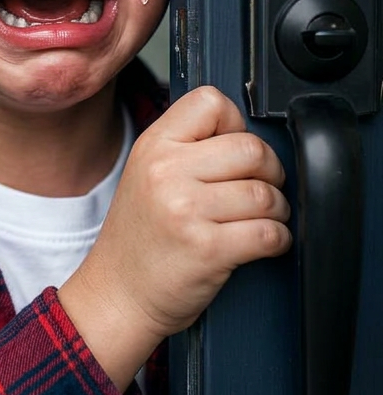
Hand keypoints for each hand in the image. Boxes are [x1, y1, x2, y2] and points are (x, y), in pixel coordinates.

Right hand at [58, 86, 290, 390]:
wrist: (116, 293)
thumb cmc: (138, 236)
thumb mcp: (145, 173)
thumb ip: (186, 147)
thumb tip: (244, 135)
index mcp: (153, 146)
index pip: (211, 101)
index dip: (235, 124)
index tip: (233, 151)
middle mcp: (166, 171)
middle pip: (251, 147)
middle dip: (269, 171)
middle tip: (259, 188)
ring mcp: (185, 210)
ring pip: (266, 193)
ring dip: (276, 210)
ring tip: (259, 219)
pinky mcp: (207, 249)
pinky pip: (269, 233)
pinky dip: (277, 240)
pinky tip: (260, 243)